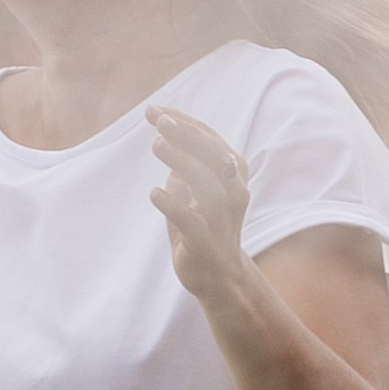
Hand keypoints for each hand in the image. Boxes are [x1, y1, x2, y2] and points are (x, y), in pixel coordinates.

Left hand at [147, 107, 254, 308]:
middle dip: (187, 135)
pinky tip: (154, 192)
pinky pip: (193, 221)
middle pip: (214, 157)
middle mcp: (234, 194)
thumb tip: (166, 140)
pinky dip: (174, 205)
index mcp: (232, 178)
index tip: (156, 110)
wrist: (219, 278)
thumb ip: (184, 168)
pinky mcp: (206, 244)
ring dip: (182, 162)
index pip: (211, 142)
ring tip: (156, 145)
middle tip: (159, 121)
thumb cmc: (203, 229)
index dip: (186, 124)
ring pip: (207, 186)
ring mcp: (222, 220)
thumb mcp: (194, 193)